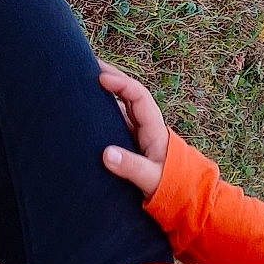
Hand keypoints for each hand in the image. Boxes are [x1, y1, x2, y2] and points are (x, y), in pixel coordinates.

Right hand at [97, 61, 167, 198]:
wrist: (180, 198)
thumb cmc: (170, 187)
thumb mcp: (151, 178)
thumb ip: (131, 167)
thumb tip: (107, 154)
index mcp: (154, 129)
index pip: (139, 97)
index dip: (121, 84)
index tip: (102, 77)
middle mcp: (145, 126)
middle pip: (128, 94)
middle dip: (111, 78)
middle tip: (88, 65)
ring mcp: (137, 134)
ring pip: (120, 107)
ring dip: (104, 95)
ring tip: (83, 82)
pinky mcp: (129, 144)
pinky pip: (114, 122)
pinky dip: (102, 112)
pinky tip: (86, 108)